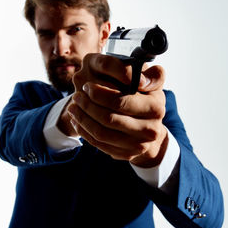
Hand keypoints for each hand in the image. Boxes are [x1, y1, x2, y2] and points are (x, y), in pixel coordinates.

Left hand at [67, 53, 167, 167]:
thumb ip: (146, 73)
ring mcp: (139, 145)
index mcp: (155, 108)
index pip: (121, 102)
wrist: (151, 126)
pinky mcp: (127, 155)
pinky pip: (100, 144)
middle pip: (109, 119)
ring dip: (83, 119)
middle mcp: (150, 129)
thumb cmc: (146, 96)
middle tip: (76, 95)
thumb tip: (135, 79)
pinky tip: (77, 120)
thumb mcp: (150, 80)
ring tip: (72, 107)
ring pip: (102, 133)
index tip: (87, 86)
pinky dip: (85, 132)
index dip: (100, 94)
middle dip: (88, 106)